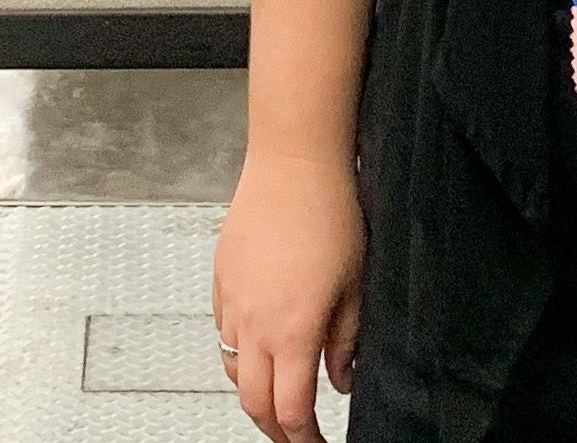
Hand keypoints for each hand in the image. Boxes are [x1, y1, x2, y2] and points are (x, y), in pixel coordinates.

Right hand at [213, 148, 364, 442]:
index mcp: (292, 331)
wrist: (293, 162)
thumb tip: (341, 379)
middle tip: (297, 433)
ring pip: (230, 370)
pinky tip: (258, 345)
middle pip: (252, 401)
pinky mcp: (221, 279)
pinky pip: (222, 332)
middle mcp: (254, 323)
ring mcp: (232, 301)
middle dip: (274, 428)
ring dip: (252, 391)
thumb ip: (345, 341)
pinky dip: (237, 352)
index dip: (304, 439)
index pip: (290, 410)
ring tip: (277, 393)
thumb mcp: (355, 286)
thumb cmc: (329, 213)